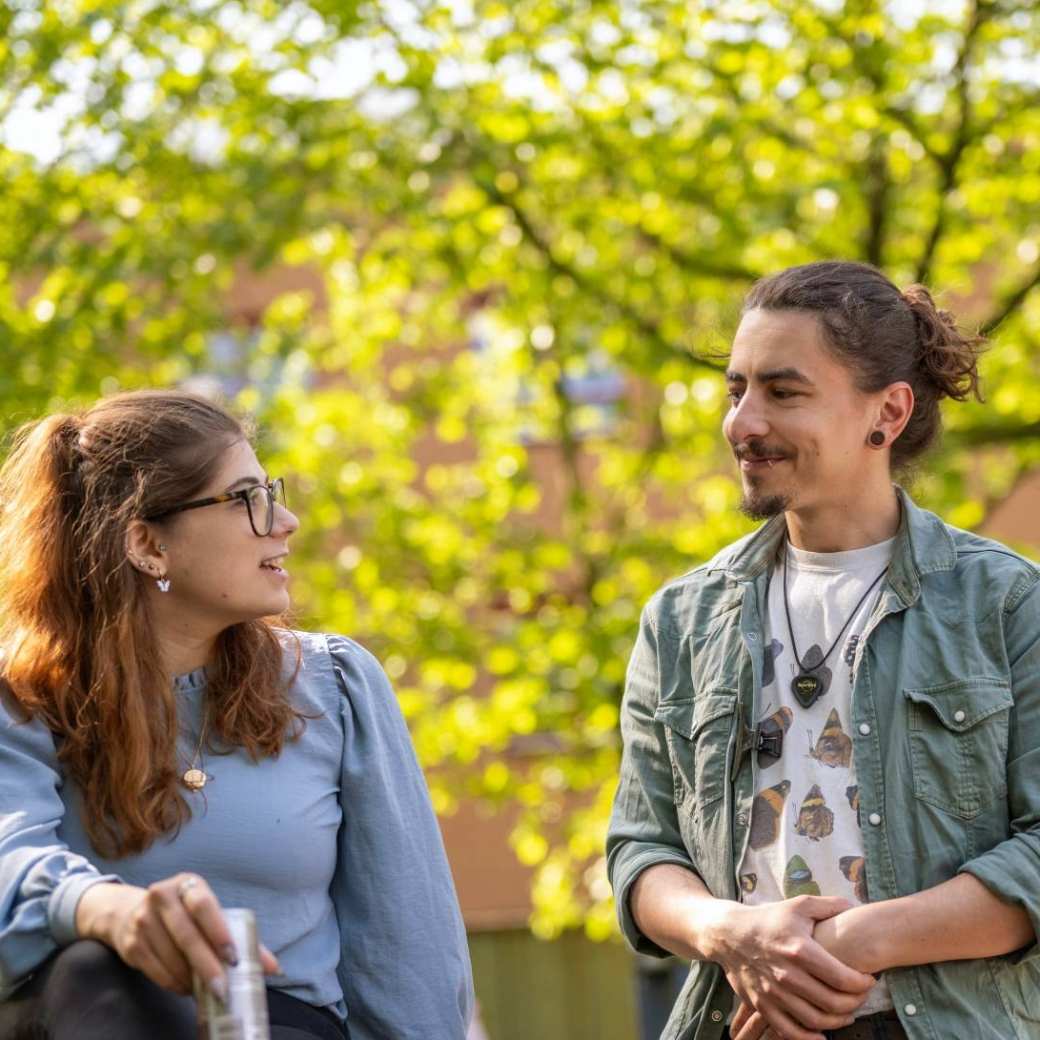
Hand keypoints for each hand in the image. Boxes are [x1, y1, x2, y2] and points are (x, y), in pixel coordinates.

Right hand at [75, 875, 280, 998]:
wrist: (128, 912)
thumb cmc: (182, 914)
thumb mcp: (207, 914)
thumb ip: (240, 936)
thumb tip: (274, 967)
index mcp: (188, 884)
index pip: (204, 905)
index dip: (219, 932)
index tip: (233, 958)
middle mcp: (162, 897)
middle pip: (187, 935)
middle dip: (206, 965)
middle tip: (222, 988)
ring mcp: (142, 920)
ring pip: (171, 957)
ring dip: (191, 978)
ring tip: (206, 990)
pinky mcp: (131, 944)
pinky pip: (155, 971)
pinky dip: (174, 983)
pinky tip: (186, 988)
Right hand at [707, 896, 874, 1039]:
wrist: (729, 933)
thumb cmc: (768, 918)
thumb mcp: (798, 905)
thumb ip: (828, 906)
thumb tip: (853, 906)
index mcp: (800, 949)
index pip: (843, 978)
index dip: (863, 984)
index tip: (869, 979)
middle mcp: (788, 974)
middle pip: (833, 1003)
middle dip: (855, 1003)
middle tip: (861, 996)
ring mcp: (773, 992)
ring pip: (816, 1021)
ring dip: (838, 1021)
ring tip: (847, 1012)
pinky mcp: (762, 1005)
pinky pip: (790, 1032)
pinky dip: (810, 1039)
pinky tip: (823, 1035)